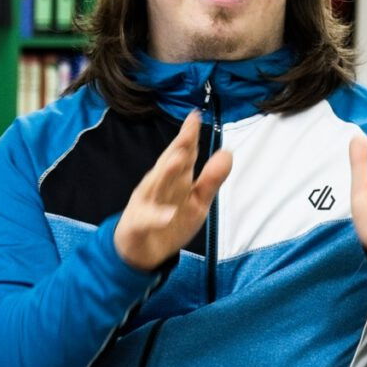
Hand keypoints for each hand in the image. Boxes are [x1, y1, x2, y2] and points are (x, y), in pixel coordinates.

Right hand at [113, 110, 232, 272]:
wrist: (142, 251)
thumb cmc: (170, 220)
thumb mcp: (197, 202)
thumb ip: (211, 179)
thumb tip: (228, 152)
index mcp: (175, 178)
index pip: (184, 153)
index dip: (190, 135)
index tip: (196, 115)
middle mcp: (159, 185)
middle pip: (169, 164)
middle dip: (178, 147)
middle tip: (189, 129)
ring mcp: (146, 203)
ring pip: (155, 186)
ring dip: (166, 174)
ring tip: (177, 160)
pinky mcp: (139, 224)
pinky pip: (147, 220)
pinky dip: (156, 217)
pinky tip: (167, 215)